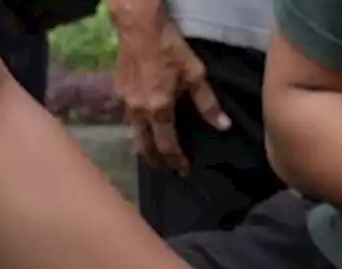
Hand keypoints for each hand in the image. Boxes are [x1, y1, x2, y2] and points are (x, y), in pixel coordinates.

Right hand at [110, 0, 229, 173]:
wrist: (138, 25)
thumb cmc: (170, 48)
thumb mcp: (195, 74)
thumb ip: (207, 103)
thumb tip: (223, 126)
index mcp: (159, 109)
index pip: (167, 145)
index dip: (175, 160)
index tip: (183, 170)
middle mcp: (139, 110)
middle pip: (145, 146)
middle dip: (156, 161)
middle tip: (166, 170)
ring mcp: (125, 101)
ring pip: (133, 133)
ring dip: (144, 147)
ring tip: (154, 155)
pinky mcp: (119, 90)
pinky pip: (127, 118)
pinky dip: (137, 129)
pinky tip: (143, 128)